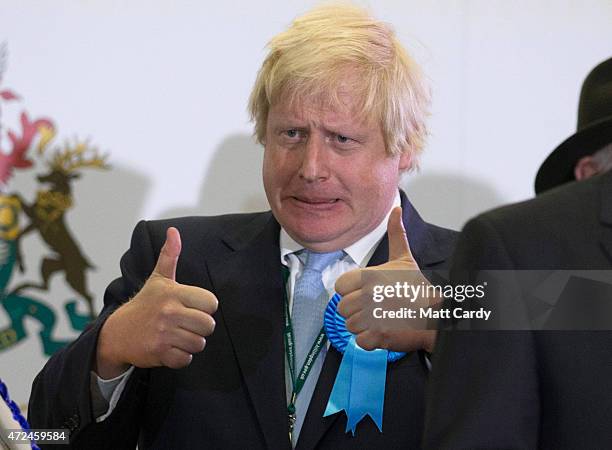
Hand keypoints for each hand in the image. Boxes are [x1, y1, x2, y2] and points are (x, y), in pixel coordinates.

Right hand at [96, 227, 217, 377]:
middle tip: (186, 324)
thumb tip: (174, 231)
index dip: (205, 307)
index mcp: (173, 293)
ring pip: (199, 344)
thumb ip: (169, 256)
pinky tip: (170, 348)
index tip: (193, 307)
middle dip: (201, 328)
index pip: (211, 303)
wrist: (117, 332)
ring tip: (178, 336)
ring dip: (191, 343)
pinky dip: (181, 357)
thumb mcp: (158, 279)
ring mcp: (163, 334)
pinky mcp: (159, 353)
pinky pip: (186, 359)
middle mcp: (169, 312)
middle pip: (209, 326)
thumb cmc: (145, 304)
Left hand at [335, 207, 437, 352]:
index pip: (340, 288)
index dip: (352, 293)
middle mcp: (369, 295)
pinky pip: (360, 342)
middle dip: (357, 312)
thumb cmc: (419, 290)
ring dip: (364, 327)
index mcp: (370, 276)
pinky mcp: (378, 335)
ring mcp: (372, 316)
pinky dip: (371, 341)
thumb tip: (396, 208)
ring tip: (382, 321)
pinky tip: (385, 332)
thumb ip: (396, 234)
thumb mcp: (405, 259)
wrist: (437, 317)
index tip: (368, 295)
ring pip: (350, 326)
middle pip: (342, 309)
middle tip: (378, 310)